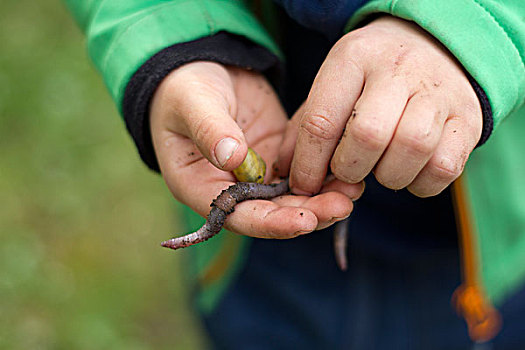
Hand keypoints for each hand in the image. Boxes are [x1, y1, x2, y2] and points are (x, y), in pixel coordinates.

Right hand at [150, 62, 362, 237]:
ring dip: (322, 199)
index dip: (272, 223)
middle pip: (272, 214)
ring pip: (291, 198)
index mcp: (200, 187)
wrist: (204, 73)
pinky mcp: (277, 158)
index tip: (305, 220)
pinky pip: (303, 174)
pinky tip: (349, 172)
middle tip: (342, 205)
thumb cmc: (185, 89)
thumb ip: (209, 129)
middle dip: (308, 213)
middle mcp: (230, 190)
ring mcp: (256, 176)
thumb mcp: (191, 104)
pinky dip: (325, 176)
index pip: (238, 216)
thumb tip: (232, 157)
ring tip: (353, 191)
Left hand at [277, 16, 482, 196]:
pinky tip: (409, 170)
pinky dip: (420, 183)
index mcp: (353, 58)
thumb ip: (305, 130)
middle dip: (349, 169)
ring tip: (381, 167)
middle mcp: (397, 70)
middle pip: (367, 136)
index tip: (304, 186)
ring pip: (410, 150)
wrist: (433, 47)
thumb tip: (286, 175)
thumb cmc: (370, 79)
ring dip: (387, 176)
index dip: (307, 165)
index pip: (321, 121)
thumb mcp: (332, 88)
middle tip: (349, 171)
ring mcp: (438, 92)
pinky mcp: (468, 119)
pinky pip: (443, 168)